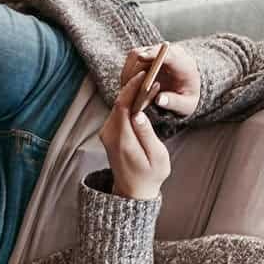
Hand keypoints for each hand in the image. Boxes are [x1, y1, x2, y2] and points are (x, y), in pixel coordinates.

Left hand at [98, 68, 170, 199]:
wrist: (132, 191)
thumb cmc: (150, 175)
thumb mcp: (156, 157)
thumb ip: (147, 135)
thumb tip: (139, 114)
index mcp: (122, 140)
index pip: (123, 106)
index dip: (133, 88)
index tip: (145, 75)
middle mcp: (109, 135)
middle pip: (118, 102)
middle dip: (133, 86)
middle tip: (150, 72)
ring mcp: (106, 133)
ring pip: (117, 105)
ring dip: (131, 92)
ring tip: (148, 80)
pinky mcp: (109, 132)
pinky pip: (117, 112)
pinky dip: (128, 101)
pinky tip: (141, 96)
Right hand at [118, 43, 200, 116]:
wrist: (186, 90)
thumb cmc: (187, 98)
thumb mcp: (186, 105)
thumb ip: (174, 103)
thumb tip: (160, 100)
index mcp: (183, 63)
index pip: (167, 53)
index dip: (154, 53)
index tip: (141, 58)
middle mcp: (168, 53)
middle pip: (146, 52)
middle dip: (135, 71)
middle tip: (128, 90)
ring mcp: (155, 53)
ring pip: (135, 56)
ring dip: (129, 73)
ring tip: (128, 92)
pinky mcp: (145, 56)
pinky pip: (131, 61)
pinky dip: (127, 74)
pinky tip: (129, 88)